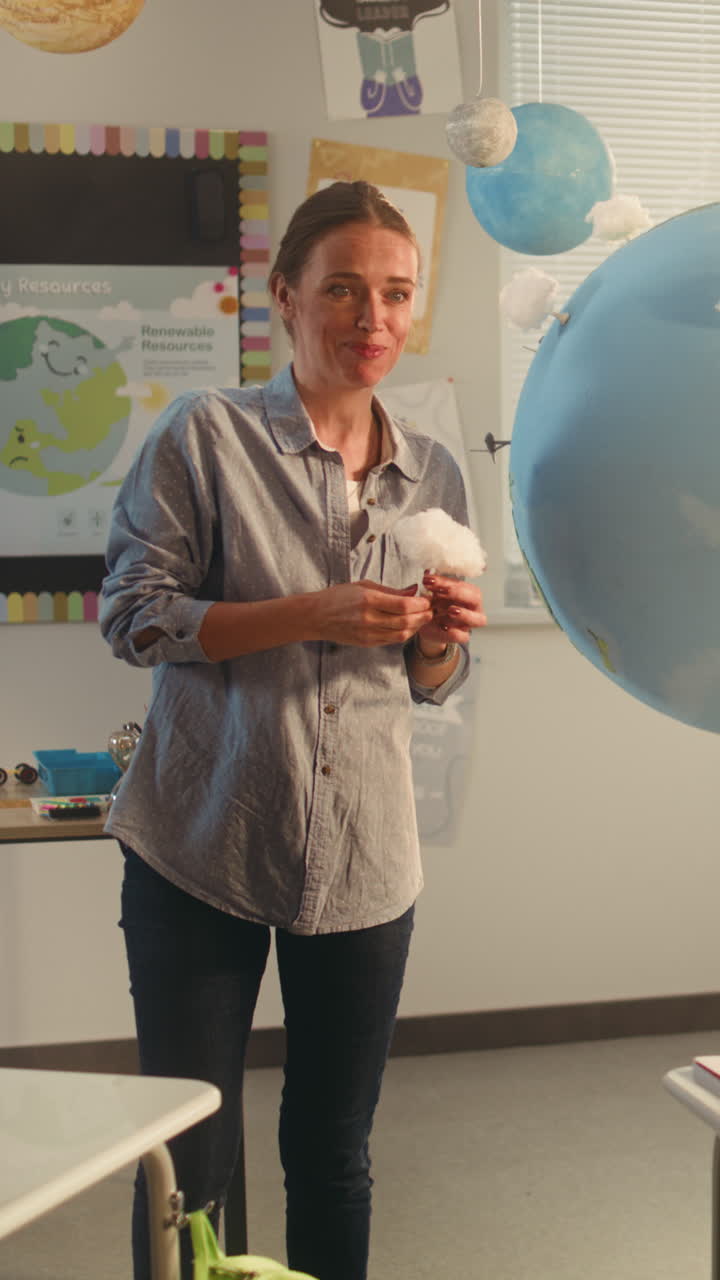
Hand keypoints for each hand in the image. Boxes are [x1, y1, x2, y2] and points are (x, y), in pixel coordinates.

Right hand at [310, 580, 431, 647]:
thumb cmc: (339, 597)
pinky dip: (404, 633)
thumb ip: (391, 590)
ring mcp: (367, 634)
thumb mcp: (364, 586)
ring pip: (402, 634)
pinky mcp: (367, 643)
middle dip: (423, 616)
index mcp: (368, 600)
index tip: (427, 599)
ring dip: (416, 627)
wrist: (316, 617)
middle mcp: (368, 619)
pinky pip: (392, 640)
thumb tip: (414, 589)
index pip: (403, 605)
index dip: (420, 604)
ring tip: (422, 618)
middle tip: (431, 609)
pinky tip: (409, 625)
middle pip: (406, 621)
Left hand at [415, 572, 486, 651]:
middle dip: (458, 593)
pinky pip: (464, 636)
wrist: (428, 626)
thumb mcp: (431, 593)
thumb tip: (428, 572)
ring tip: (450, 610)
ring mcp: (470, 623)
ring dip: (464, 614)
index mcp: (467, 592)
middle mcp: (473, 607)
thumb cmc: (435, 606)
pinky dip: (455, 632)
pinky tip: (443, 627)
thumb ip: (432, 585)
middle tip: (440, 591)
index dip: (445, 581)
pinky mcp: (463, 636)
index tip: (429, 580)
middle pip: (475, 597)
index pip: (461, 584)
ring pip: (478, 619)